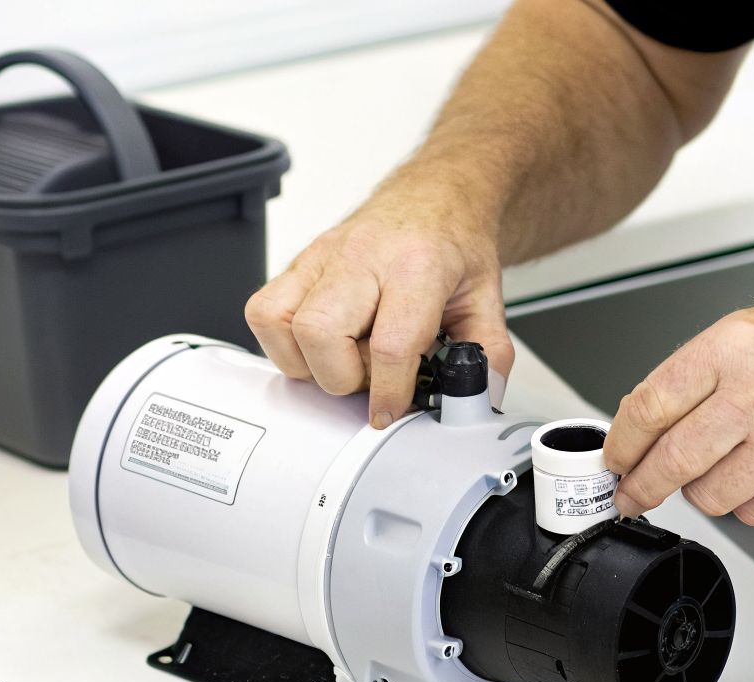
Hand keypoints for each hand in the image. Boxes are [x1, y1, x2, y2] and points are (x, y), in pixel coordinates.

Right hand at [244, 175, 512, 427]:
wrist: (434, 198)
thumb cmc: (452, 243)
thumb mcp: (487, 298)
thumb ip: (489, 353)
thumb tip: (480, 396)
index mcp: (416, 265)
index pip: (390, 343)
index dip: (388, 391)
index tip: (389, 411)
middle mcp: (361, 256)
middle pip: (320, 333)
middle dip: (342, 376)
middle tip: (372, 375)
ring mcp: (321, 256)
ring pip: (280, 323)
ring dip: (309, 361)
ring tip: (347, 357)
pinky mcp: (298, 262)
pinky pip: (264, 313)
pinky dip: (284, 343)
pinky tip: (322, 344)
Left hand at [602, 289, 753, 524]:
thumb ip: (698, 375)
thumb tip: (644, 425)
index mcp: (733, 347)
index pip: (650, 406)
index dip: (623, 443)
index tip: (615, 460)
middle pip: (672, 460)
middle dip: (644, 485)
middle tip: (636, 493)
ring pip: (711, 497)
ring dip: (706, 493)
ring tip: (725, 470)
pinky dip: (750, 505)